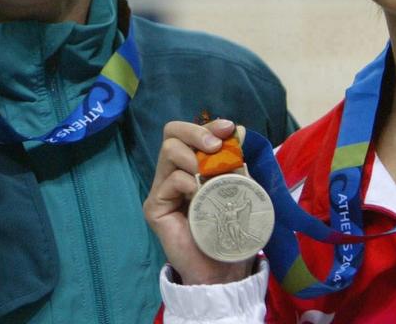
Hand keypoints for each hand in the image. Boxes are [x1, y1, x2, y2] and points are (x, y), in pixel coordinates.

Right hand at [143, 119, 254, 284]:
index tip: (228, 128)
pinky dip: (190, 183)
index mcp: (191, 167)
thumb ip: (236, 163)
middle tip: (215, 146)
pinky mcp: (155, 207)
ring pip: (169, 151)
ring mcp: (162, 190)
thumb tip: (240, 131)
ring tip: (211, 176)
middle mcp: (172, 174)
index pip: (189, 134)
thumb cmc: (231, 231)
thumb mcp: (240, 191)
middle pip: (172, 134)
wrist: (223, 270)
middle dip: (196, 133)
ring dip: (195, 158)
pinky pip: (170, 181)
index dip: (207, 125)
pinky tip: (201, 197)